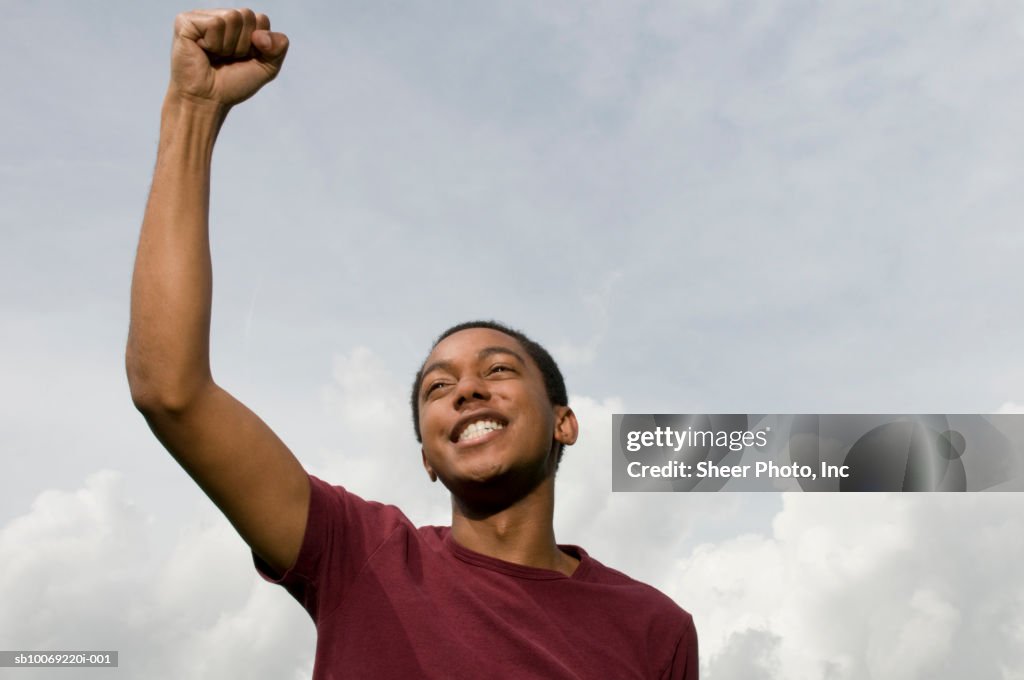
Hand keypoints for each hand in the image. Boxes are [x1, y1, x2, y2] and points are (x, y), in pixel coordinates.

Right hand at [169, 8, 288, 107]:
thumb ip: (278, 47)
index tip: (243, 59)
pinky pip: (215, 24)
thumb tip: (261, 34)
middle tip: (226, 58)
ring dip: (228, 46)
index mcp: (237, 24)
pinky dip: (214, 44)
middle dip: (243, 44)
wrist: (207, 101)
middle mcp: (219, 16)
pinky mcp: (185, 21)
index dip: (259, 45)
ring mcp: (201, 16)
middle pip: (247, 15)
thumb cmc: (232, 85)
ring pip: (232, 17)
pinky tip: (202, 51)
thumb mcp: (266, 67)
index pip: (262, 19)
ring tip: (215, 56)